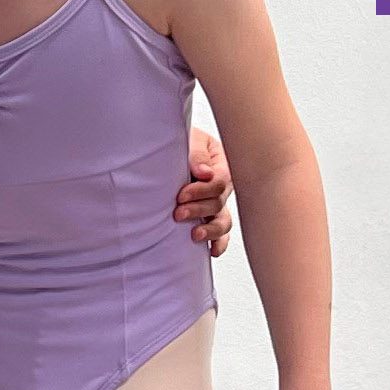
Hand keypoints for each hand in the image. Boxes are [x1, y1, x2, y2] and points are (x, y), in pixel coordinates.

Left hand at [176, 127, 233, 256]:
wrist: (165, 151)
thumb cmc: (180, 142)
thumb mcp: (189, 139)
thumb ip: (197, 154)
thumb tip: (204, 174)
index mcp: (221, 163)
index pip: (220, 182)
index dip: (202, 191)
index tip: (181, 195)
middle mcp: (221, 186)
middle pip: (219, 203)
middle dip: (199, 210)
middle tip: (178, 213)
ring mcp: (216, 203)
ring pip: (223, 222)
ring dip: (210, 230)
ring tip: (195, 235)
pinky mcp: (208, 217)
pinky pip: (221, 235)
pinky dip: (218, 243)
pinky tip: (211, 250)